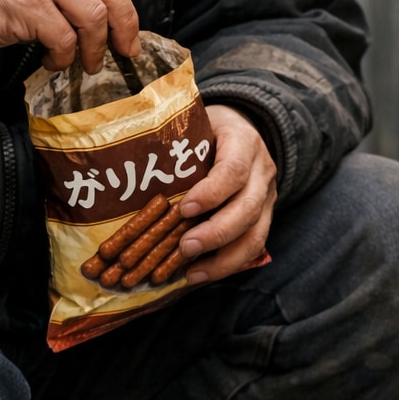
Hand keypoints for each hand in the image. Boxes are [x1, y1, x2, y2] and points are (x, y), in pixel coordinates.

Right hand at [0, 0, 139, 73]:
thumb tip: (102, 24)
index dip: (127, 14)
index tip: (129, 40)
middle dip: (122, 30)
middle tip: (119, 54)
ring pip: (92, 17)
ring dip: (92, 49)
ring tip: (81, 63)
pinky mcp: (27, 6)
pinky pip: (64, 38)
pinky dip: (62, 57)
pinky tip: (50, 60)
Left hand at [177, 105, 276, 283]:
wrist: (241, 130)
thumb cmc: (208, 130)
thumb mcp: (195, 126)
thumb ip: (176, 144)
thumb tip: (131, 168)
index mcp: (243, 142)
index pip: (233, 170)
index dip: (211, 193)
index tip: (184, 209)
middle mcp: (261, 171)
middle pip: (248, 208)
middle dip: (216, 233)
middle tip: (185, 248)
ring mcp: (267, 197)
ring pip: (256, 235)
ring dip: (223, 259)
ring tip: (192, 272)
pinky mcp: (265, 218)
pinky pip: (253, 247)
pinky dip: (227, 264)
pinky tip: (201, 273)